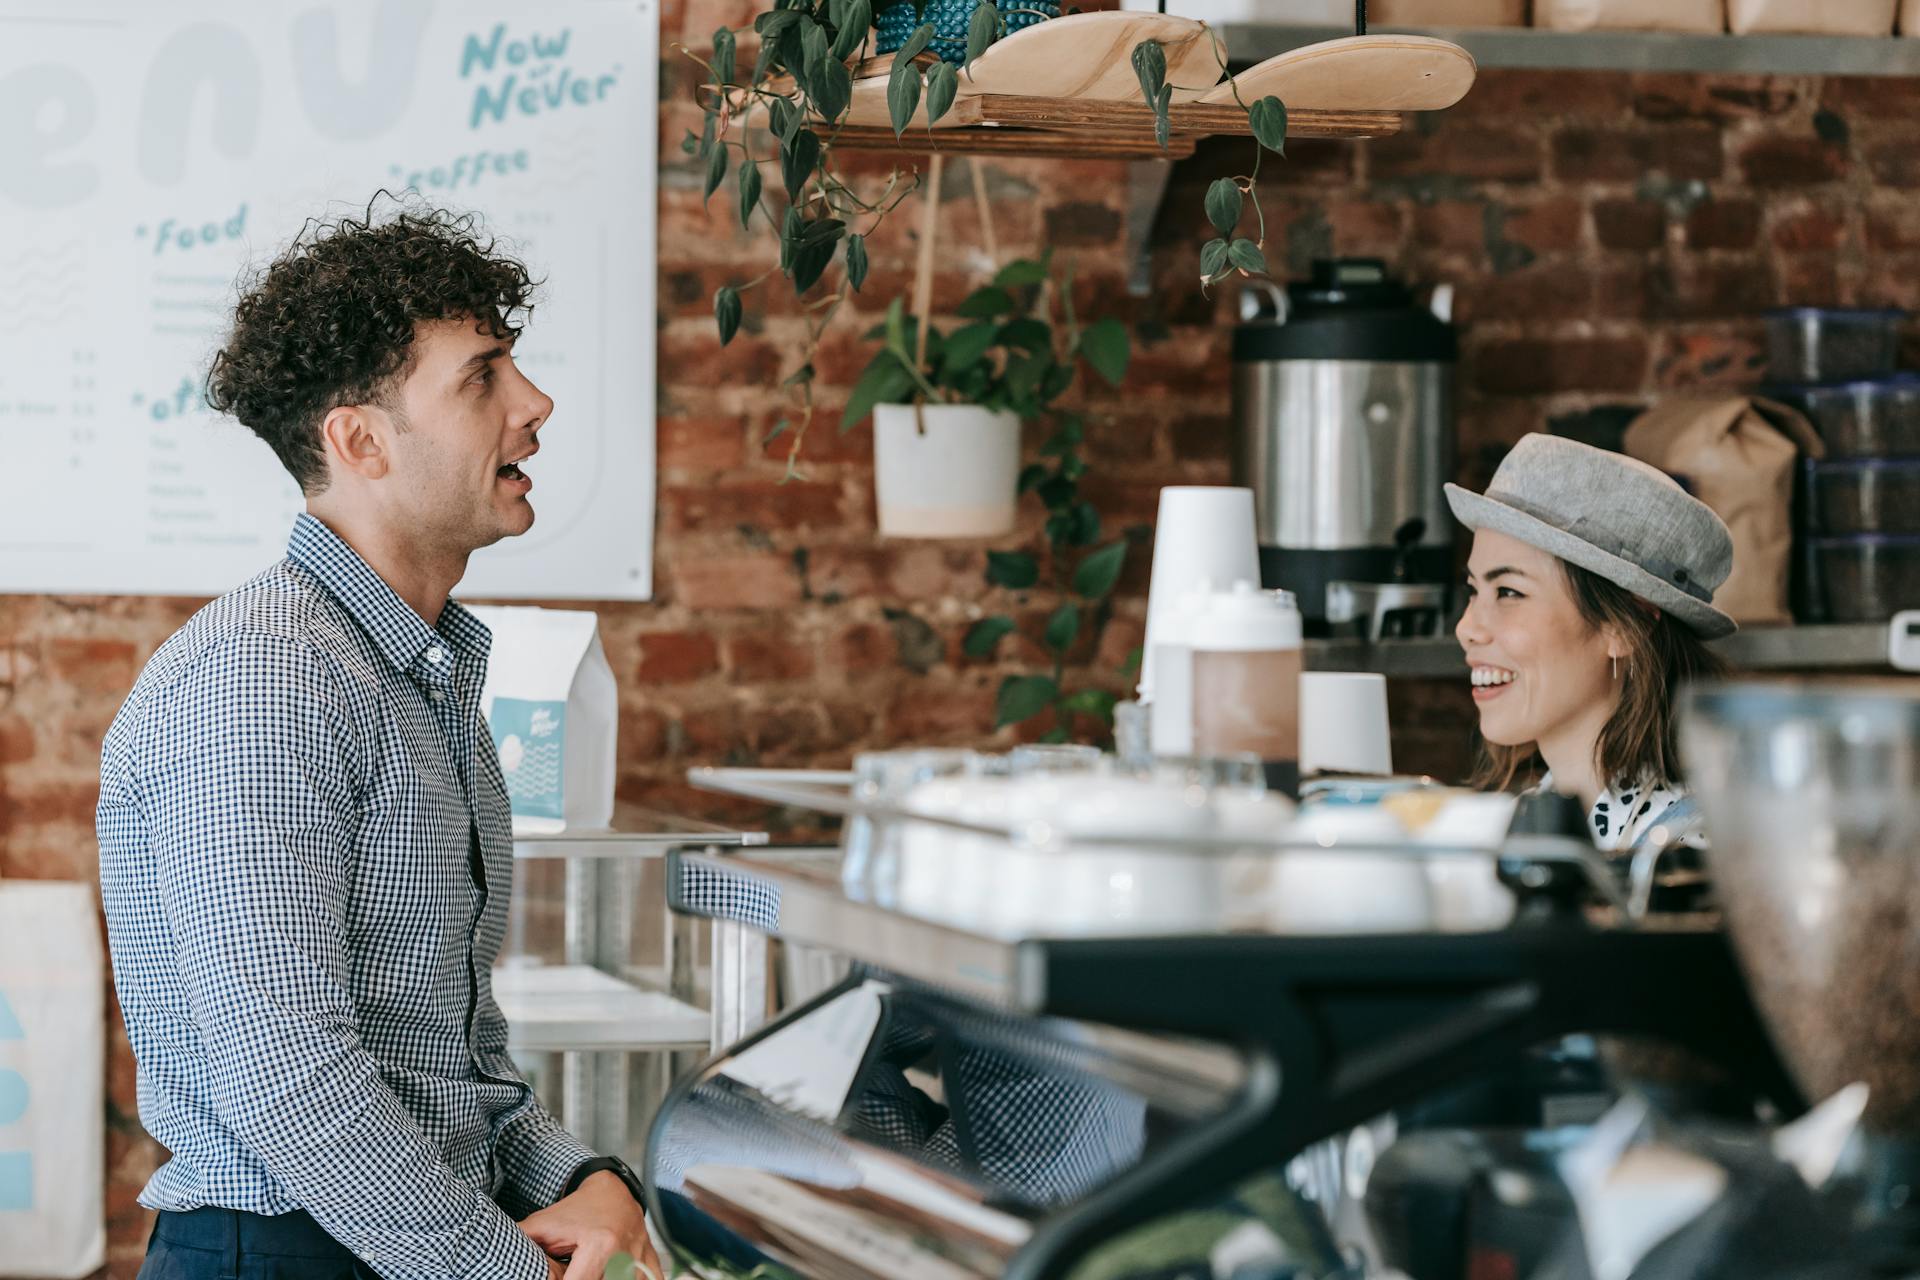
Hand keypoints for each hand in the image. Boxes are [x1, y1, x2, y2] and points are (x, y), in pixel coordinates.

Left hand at [520, 1171, 663, 1279]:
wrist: (612, 1190)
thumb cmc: (577, 1209)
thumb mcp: (544, 1224)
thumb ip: (521, 1241)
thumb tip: (497, 1255)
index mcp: (600, 1246)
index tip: (559, 1279)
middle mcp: (625, 1256)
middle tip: (574, 1271)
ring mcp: (641, 1261)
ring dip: (607, 1278)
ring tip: (595, 1271)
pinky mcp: (650, 1264)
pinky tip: (620, 1275)